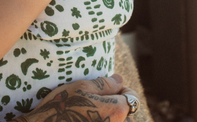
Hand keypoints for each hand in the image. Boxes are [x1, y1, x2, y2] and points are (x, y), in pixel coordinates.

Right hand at [21, 74, 139, 121]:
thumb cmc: (63, 106)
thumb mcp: (82, 87)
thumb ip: (105, 84)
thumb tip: (119, 79)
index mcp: (117, 111)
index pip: (133, 97)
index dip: (122, 88)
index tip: (109, 85)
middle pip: (124, 111)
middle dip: (113, 101)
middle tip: (94, 96)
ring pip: (114, 120)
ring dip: (105, 112)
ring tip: (86, 107)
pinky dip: (98, 119)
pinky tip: (82, 116)